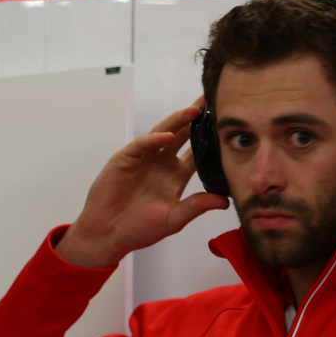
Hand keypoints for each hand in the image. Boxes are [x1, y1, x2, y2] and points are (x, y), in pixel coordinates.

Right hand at [55, 103, 230, 268]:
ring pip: (164, 133)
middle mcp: (161, 163)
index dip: (211, 140)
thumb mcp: (174, 219)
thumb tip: (226, 201)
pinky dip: (154, 139)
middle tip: (212, 101)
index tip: (226, 127)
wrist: (108, 235)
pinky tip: (168, 136)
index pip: (197, 153)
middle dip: (196, 119)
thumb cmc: (139, 230)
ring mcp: (143, 159)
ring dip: (178, 121)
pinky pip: (142, 144)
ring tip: (194, 110)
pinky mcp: (125, 159)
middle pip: (183, 135)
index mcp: (176, 177)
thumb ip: (197, 206)